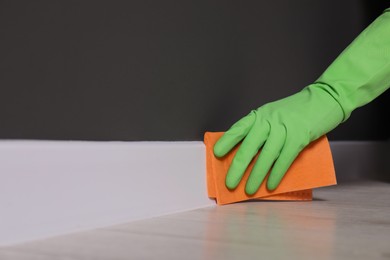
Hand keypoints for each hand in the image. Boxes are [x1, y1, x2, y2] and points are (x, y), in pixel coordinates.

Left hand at [213, 84, 343, 193]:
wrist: (325, 97)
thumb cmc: (297, 110)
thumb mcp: (274, 114)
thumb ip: (262, 129)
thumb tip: (249, 154)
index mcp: (260, 114)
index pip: (239, 128)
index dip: (226, 142)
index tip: (216, 154)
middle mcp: (269, 120)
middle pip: (248, 146)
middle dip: (238, 167)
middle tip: (230, 183)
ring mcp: (284, 128)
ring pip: (266, 156)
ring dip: (256, 175)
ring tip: (248, 190)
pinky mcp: (299, 137)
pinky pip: (284, 159)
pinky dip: (276, 173)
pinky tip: (270, 185)